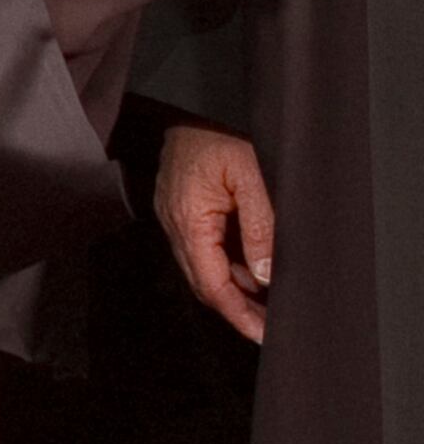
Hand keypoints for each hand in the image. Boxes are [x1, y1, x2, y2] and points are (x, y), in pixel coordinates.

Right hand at [154, 124, 272, 343]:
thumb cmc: (216, 136)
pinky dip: (226, 268)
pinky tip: (251, 271)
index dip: (238, 314)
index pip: (212, 284)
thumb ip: (260, 226)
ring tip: (267, 305)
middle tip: (270, 329)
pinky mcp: (179, 213)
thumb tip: (264, 275)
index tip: (263, 335)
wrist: (184, 109)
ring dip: (233, 290)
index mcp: (188, 221)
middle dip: (237, 310)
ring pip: (202, 270)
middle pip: (203, 284)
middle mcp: (174, 226)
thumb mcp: (252, 176)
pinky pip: (201, 251)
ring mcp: (173, 220)